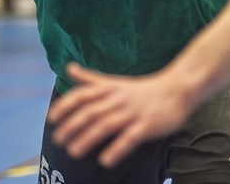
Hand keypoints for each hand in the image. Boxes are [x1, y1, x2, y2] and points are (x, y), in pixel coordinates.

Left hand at [47, 63, 193, 167]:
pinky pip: (130, 138)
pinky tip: (105, 161)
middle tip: (58, 140)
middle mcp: (118, 99)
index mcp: (109, 89)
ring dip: (87, 138)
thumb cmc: (142, 89)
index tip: (52, 119)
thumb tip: (68, 67)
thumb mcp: (114, 81)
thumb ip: (90, 79)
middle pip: (90, 111)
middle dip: (72, 126)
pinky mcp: (147, 125)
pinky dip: (117, 149)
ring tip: (73, 152)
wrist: (176, 89)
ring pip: (106, 125)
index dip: (65, 106)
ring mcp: (133, 112)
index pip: (82, 95)